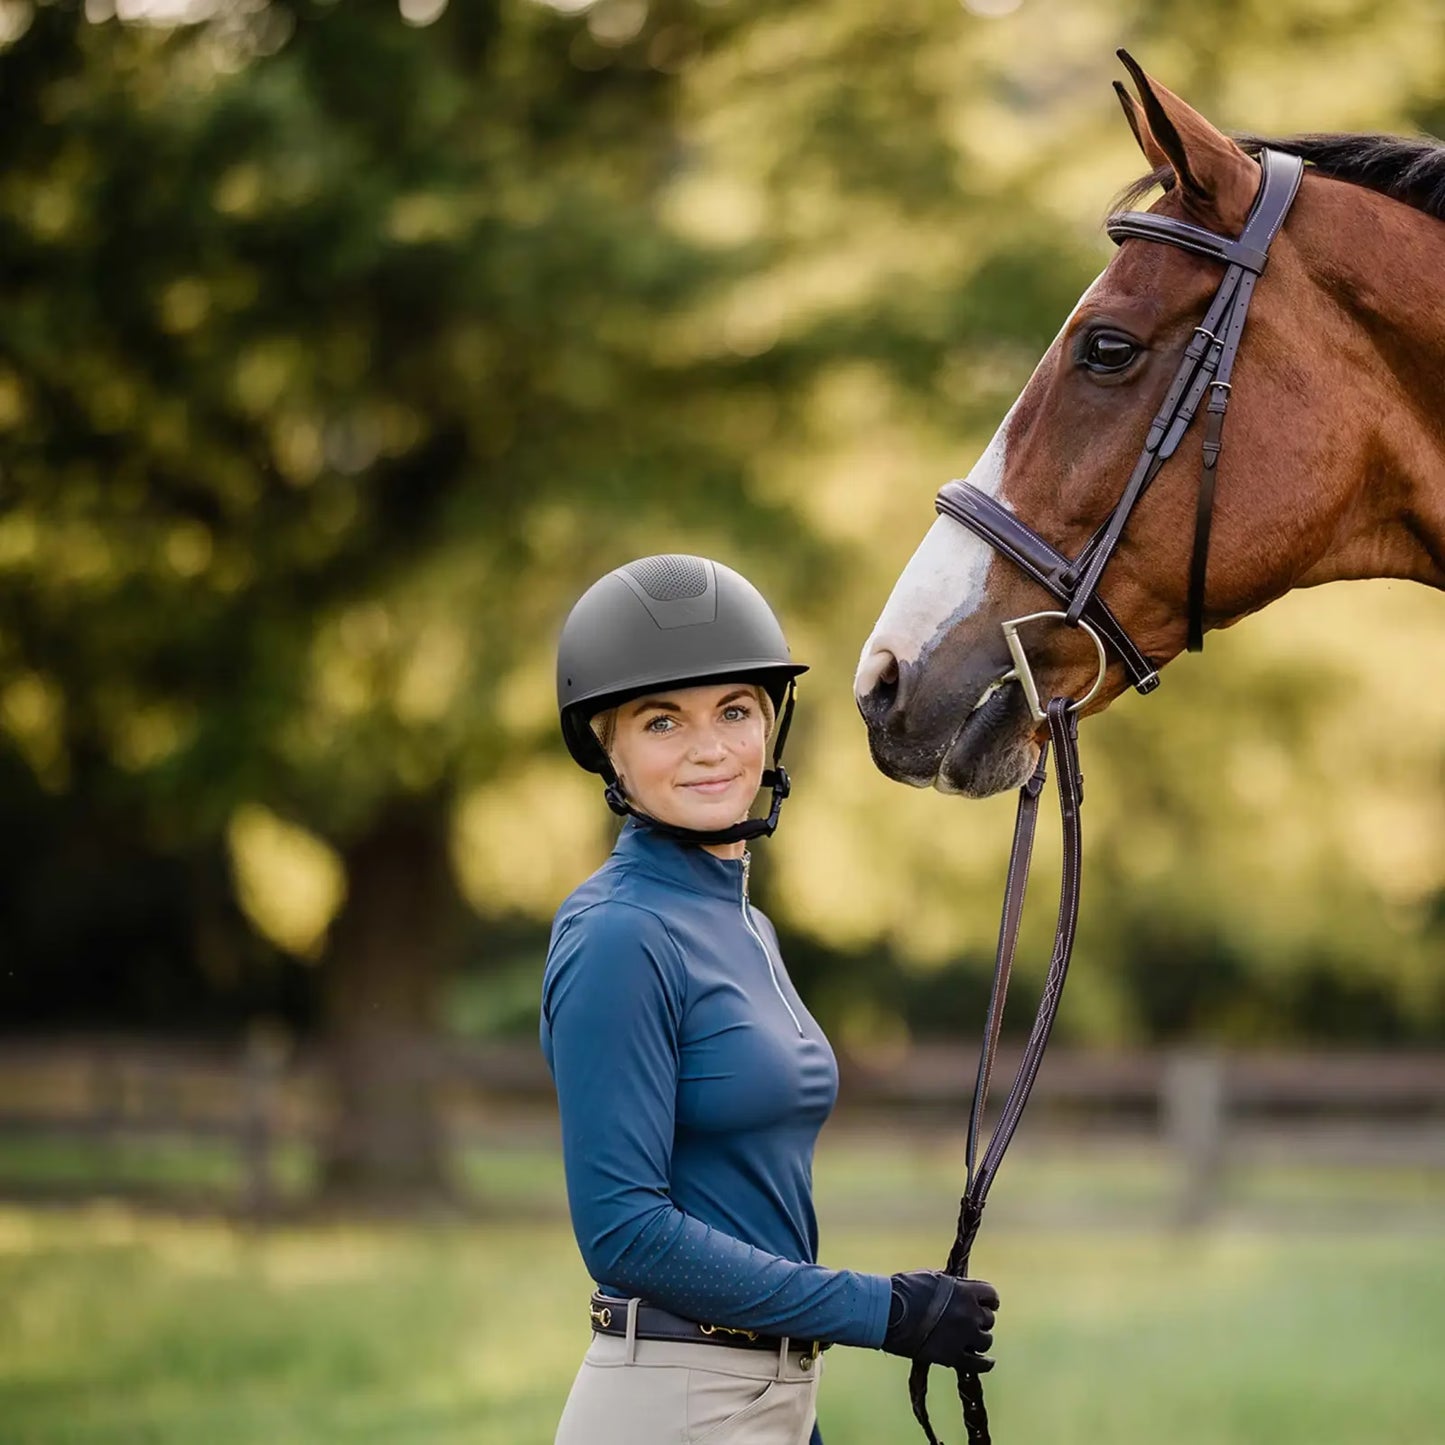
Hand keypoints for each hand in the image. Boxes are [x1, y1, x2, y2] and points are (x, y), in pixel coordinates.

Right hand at [882, 1270, 998, 1372]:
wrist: (887, 1311)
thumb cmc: (905, 1289)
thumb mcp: (932, 1278)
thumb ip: (952, 1286)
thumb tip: (959, 1291)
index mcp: (964, 1291)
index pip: (991, 1295)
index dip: (989, 1300)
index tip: (986, 1304)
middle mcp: (968, 1313)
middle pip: (988, 1319)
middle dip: (980, 1320)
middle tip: (968, 1322)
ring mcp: (962, 1336)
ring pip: (986, 1340)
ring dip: (979, 1339)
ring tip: (969, 1339)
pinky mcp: (953, 1356)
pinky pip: (979, 1363)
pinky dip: (985, 1363)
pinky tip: (986, 1361)